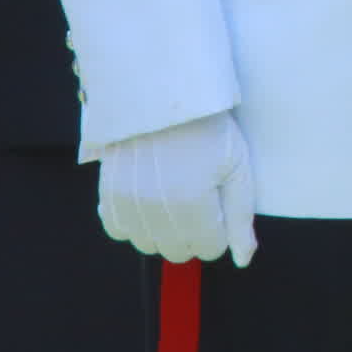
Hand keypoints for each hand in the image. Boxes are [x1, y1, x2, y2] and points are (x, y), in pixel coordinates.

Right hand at [97, 111, 258, 266]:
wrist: (162, 91)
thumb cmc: (206, 126)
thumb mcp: (237, 165)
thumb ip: (241, 218)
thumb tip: (243, 260)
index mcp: (192, 203)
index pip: (211, 249)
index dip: (221, 228)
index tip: (219, 201)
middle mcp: (155, 209)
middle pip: (179, 251)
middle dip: (195, 232)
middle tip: (199, 195)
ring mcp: (127, 203)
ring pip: (149, 245)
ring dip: (164, 229)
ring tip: (175, 192)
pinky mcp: (108, 193)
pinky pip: (118, 230)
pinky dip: (134, 221)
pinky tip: (149, 197)